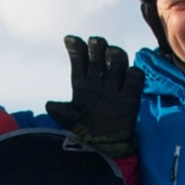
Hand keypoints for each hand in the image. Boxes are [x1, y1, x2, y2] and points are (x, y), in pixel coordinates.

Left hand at [44, 36, 143, 159]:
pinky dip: (132, 74)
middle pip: (99, 52)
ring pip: (117, 58)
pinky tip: (128, 76)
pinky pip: (135, 77)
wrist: (105, 145)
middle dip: (97, 45)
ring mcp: (115, 84)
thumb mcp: (70, 120)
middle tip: (95, 43)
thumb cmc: (85, 129)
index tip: (70, 40)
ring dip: (114, 55)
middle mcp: (99, 77)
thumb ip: (61, 111)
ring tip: (110, 55)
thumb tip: (50, 105)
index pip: (78, 58)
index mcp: (82, 80)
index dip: (75, 48)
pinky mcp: (131, 94)